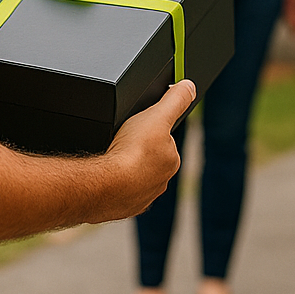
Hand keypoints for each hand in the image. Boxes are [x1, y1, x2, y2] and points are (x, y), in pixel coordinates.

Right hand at [106, 79, 195, 214]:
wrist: (106, 184)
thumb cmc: (131, 151)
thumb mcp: (156, 115)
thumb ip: (174, 100)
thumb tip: (189, 86)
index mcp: (170, 160)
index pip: (165, 141)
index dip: (151, 130)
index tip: (137, 127)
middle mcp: (160, 181)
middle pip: (150, 159)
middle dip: (138, 150)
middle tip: (122, 140)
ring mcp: (142, 196)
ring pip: (136, 176)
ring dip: (126, 168)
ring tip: (112, 157)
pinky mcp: (124, 207)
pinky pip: (121, 192)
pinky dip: (115, 183)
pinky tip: (106, 175)